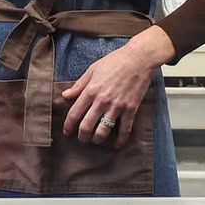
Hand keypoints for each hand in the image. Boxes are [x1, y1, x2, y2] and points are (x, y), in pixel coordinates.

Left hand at [61, 27, 173, 147]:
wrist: (138, 59)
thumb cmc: (115, 61)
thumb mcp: (92, 70)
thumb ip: (79, 85)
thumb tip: (65, 95)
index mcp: (91, 90)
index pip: (75, 113)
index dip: (69, 125)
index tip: (67, 132)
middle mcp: (102, 100)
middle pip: (87, 126)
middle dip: (82, 136)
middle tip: (82, 139)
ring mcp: (117, 106)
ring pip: (103, 130)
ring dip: (98, 139)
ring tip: (96, 140)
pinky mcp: (131, 109)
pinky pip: (125, 129)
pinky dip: (120, 140)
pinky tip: (117, 144)